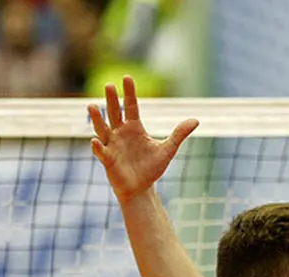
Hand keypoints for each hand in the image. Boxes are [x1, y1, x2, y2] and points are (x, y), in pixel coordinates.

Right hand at [88, 76, 198, 203]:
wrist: (141, 188)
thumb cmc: (152, 168)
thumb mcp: (168, 150)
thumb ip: (179, 134)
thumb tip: (196, 120)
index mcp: (134, 127)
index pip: (131, 106)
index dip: (129, 93)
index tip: (127, 77)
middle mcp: (120, 133)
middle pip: (114, 113)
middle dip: (111, 100)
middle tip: (108, 85)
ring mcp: (112, 145)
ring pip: (102, 129)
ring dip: (97, 119)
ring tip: (92, 106)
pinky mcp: (108, 160)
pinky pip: (101, 152)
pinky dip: (97, 147)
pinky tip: (95, 141)